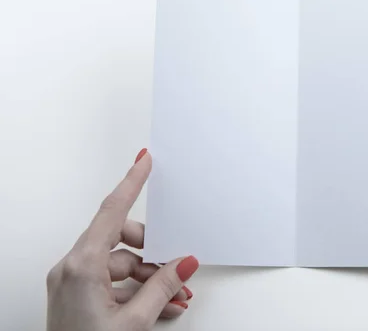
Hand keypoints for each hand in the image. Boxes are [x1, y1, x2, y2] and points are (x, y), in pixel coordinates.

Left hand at [46, 149, 198, 330]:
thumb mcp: (133, 322)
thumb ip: (163, 287)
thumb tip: (186, 262)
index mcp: (81, 266)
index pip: (112, 212)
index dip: (132, 182)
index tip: (144, 161)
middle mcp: (73, 268)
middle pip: (122, 240)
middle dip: (155, 253)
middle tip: (179, 269)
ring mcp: (74, 282)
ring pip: (123, 264)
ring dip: (153, 278)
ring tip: (177, 297)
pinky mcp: (78, 295)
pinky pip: (116, 281)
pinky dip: (140, 291)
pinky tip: (162, 306)